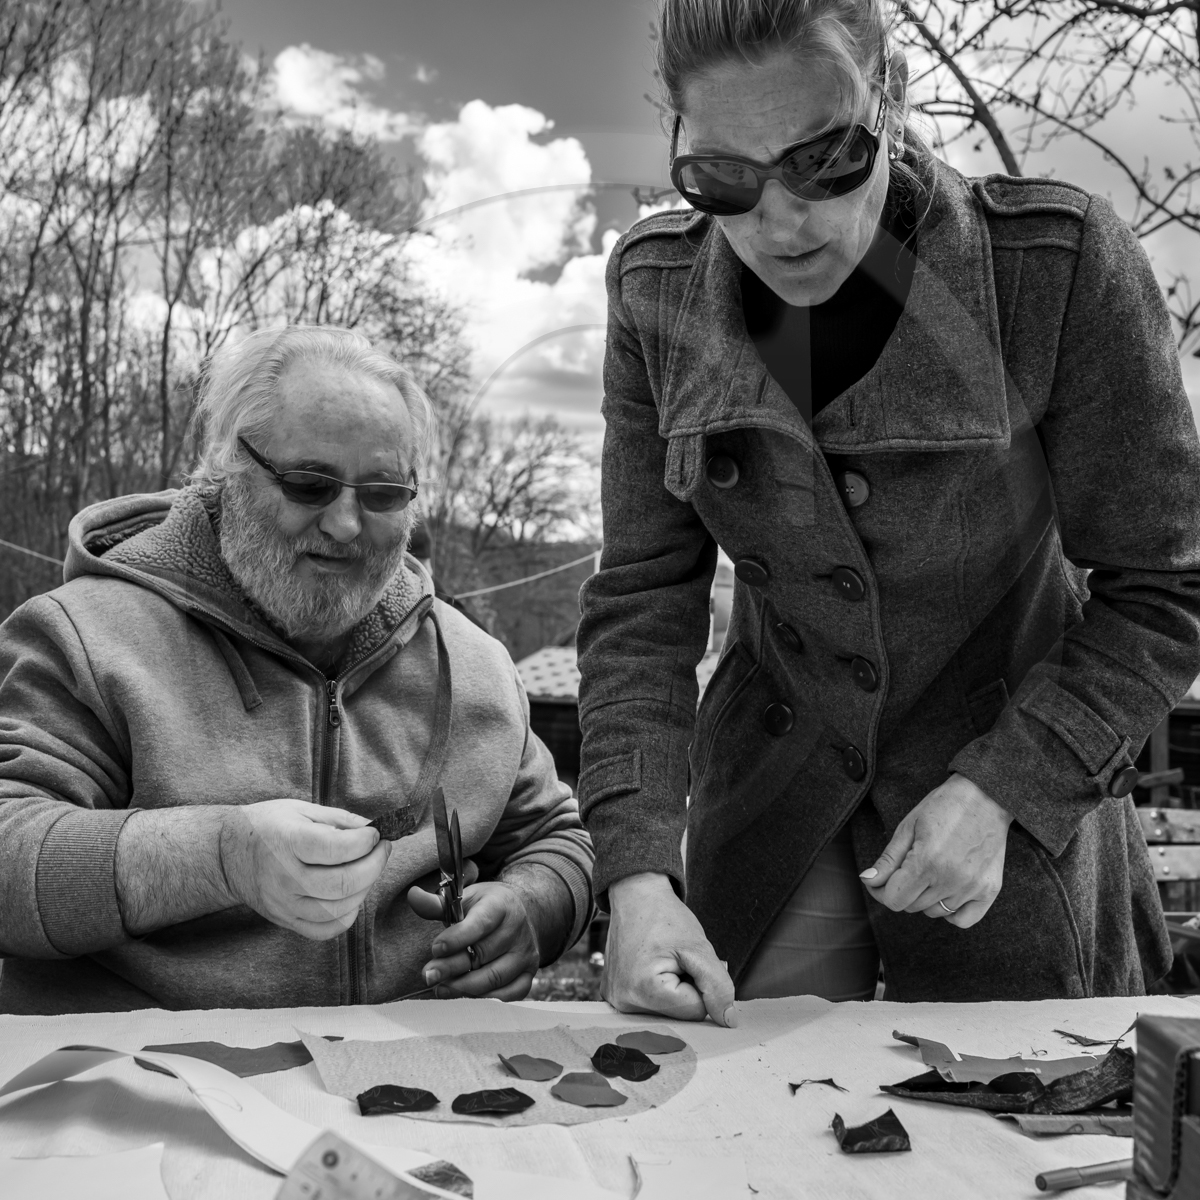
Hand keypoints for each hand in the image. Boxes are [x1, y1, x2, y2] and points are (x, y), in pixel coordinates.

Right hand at [219, 798, 389, 940]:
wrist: (226, 855)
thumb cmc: (267, 826)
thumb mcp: (301, 809)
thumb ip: (340, 819)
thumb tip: (375, 829)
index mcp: (287, 842)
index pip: (336, 848)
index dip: (366, 841)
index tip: (375, 833)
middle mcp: (284, 877)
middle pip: (343, 883)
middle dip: (375, 864)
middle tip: (381, 850)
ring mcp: (284, 904)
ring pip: (338, 909)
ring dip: (365, 888)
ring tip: (367, 869)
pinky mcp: (285, 921)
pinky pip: (325, 930)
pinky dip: (347, 915)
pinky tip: (350, 895)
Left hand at [407, 880, 540, 1000]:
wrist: (520, 915)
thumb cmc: (484, 908)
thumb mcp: (464, 899)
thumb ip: (437, 904)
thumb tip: (413, 896)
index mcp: (502, 904)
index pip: (480, 923)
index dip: (457, 938)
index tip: (435, 949)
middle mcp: (518, 929)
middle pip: (483, 954)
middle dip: (451, 967)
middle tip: (428, 975)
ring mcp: (526, 954)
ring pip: (494, 978)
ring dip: (463, 987)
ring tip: (440, 989)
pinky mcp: (529, 974)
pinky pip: (508, 995)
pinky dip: (485, 1000)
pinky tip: (463, 996)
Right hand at [601, 872, 736, 1026]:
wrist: (636, 896)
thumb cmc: (665, 917)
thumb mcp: (700, 949)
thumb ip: (717, 986)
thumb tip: (728, 1021)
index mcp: (643, 990)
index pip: (695, 1011)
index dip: (700, 984)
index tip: (686, 959)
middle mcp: (623, 1002)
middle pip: (679, 1015)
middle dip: (687, 988)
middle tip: (676, 959)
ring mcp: (616, 1000)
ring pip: (667, 1011)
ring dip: (674, 989)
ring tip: (664, 961)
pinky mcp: (614, 996)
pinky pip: (651, 1005)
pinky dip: (659, 989)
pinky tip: (652, 966)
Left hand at [860, 774, 1012, 927]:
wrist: (985, 796)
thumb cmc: (943, 807)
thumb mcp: (908, 827)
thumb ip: (888, 859)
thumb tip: (868, 881)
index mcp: (927, 862)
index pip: (893, 899)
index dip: (880, 891)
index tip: (880, 880)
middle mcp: (951, 879)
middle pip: (911, 906)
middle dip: (902, 890)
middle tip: (908, 867)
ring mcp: (973, 887)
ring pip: (934, 912)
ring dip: (925, 898)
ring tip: (930, 871)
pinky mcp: (990, 891)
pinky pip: (963, 920)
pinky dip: (951, 912)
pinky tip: (946, 891)